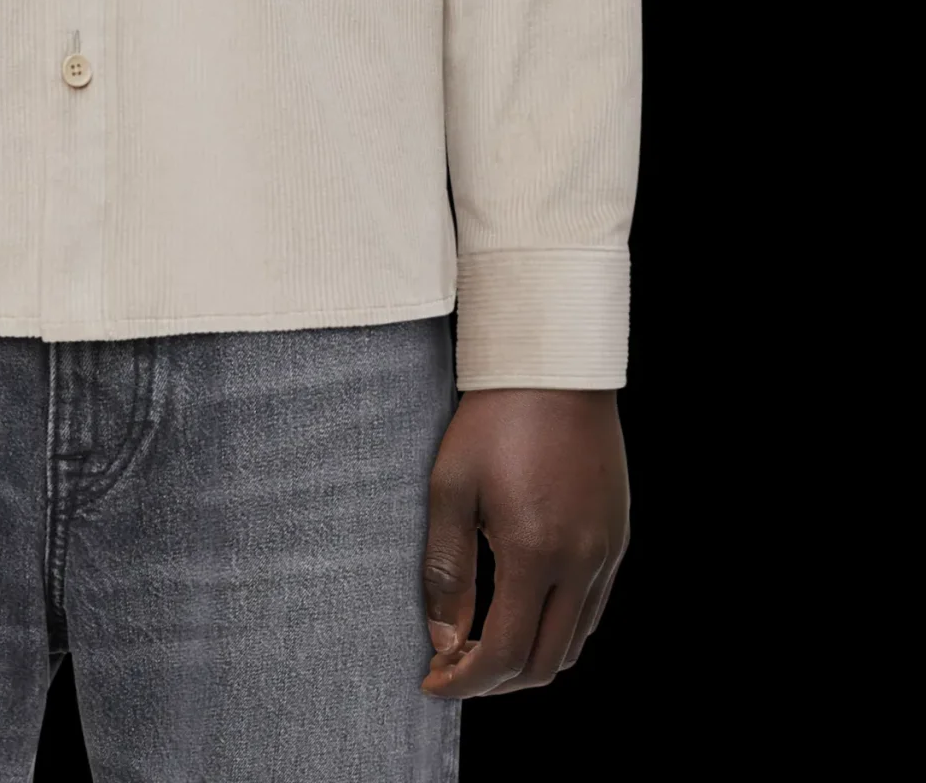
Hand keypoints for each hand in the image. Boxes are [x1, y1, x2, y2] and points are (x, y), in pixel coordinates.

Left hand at [420, 388, 628, 698]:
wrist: (554, 367)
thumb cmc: (492, 419)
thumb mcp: (451, 487)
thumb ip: (446, 569)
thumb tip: (443, 638)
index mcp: (535, 552)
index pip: (503, 654)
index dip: (465, 682)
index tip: (432, 684)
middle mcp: (581, 562)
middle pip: (543, 663)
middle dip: (495, 683)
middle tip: (454, 672)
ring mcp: (607, 552)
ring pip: (573, 643)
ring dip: (528, 659)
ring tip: (483, 647)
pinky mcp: (617, 538)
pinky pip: (592, 610)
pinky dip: (557, 629)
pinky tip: (522, 611)